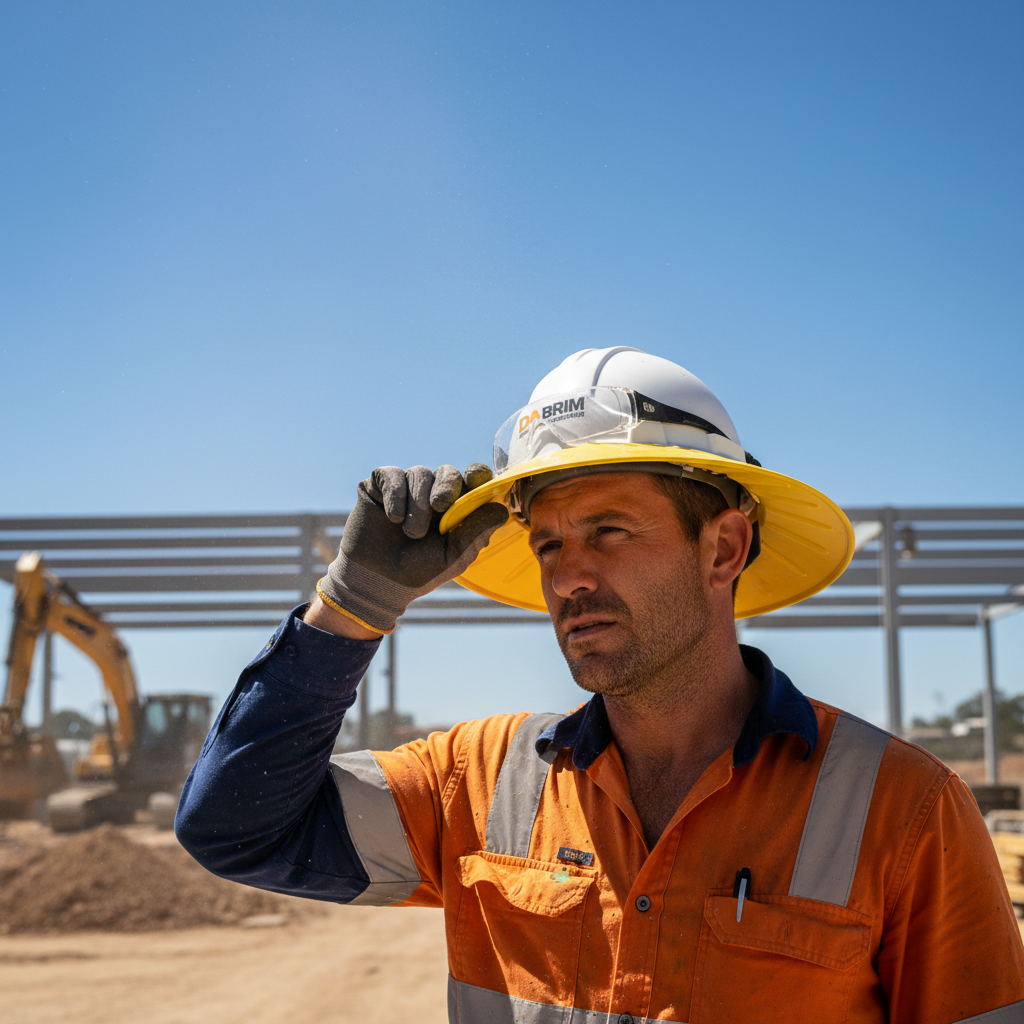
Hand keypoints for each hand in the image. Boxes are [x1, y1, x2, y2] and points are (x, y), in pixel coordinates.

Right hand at [315, 463, 507, 633]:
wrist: (377, 582)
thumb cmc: (418, 572)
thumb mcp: (453, 557)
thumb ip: (476, 533)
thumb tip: (501, 509)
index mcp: (455, 509)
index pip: (472, 481)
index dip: (477, 474)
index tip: (476, 478)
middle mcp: (432, 494)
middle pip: (448, 472)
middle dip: (447, 486)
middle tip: (440, 506)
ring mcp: (406, 488)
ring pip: (419, 473)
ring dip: (418, 504)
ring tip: (411, 533)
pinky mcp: (380, 486)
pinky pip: (391, 475)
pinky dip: (395, 496)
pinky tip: (393, 518)